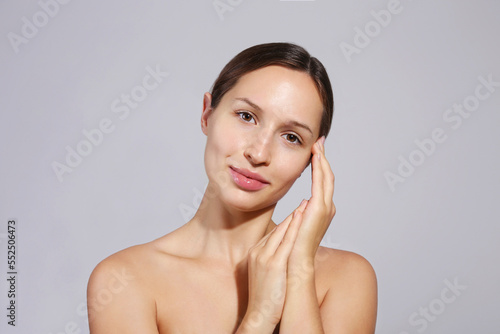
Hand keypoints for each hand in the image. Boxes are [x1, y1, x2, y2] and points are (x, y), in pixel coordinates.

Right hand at [240, 201, 307, 331]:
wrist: (259, 314)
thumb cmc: (264, 299)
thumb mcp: (265, 275)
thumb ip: (271, 263)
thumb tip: (282, 258)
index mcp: (255, 254)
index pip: (272, 234)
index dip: (286, 223)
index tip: (296, 213)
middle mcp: (258, 252)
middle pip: (277, 230)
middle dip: (292, 216)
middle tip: (304, 203)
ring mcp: (264, 257)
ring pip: (282, 232)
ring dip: (295, 217)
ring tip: (306, 205)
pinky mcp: (273, 264)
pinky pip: (286, 242)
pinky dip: (294, 228)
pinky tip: (302, 219)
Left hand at [289, 136, 335, 263]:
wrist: (294, 264)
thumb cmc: (292, 249)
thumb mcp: (296, 226)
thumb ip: (300, 215)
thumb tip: (301, 207)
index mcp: (320, 211)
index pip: (321, 183)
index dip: (319, 167)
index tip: (314, 151)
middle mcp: (326, 208)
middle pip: (326, 177)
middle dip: (323, 158)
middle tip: (319, 141)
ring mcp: (325, 208)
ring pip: (326, 177)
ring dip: (322, 159)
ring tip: (317, 144)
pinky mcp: (320, 209)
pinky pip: (321, 183)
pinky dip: (320, 169)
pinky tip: (315, 156)